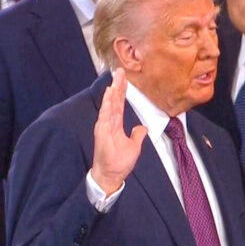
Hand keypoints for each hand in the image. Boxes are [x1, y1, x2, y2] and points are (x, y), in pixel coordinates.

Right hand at [91, 68, 146, 195]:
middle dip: (118, 85)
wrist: (111, 175)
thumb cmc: (119, 162)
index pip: (119, 104)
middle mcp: (109, 122)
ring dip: (114, 89)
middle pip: (114, 100)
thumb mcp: (134, 146)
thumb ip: (137, 135)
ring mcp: (105, 125)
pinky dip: (108, 102)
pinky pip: (106, 113)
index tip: (124, 79)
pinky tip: (111, 91)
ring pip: (110, 103)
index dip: (122, 91)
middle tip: (120, 70)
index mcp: (116, 125)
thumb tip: (142, 127)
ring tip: (116, 76)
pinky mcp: (102, 130)